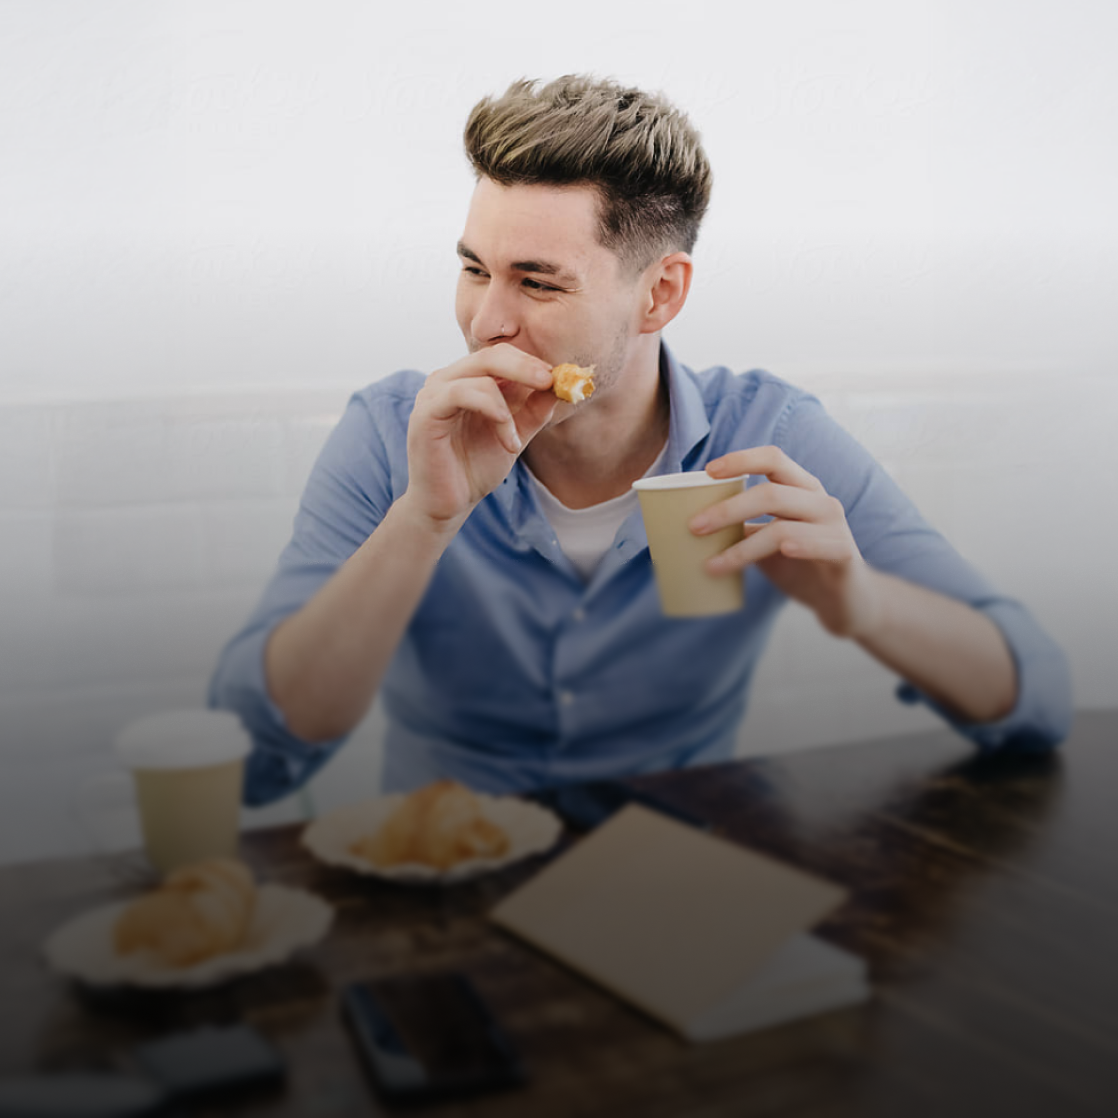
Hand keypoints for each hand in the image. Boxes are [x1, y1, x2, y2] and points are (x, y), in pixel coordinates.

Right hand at [402, 344, 556, 531]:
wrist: (449, 504)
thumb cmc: (475, 468)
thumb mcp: (514, 435)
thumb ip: (533, 411)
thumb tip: (559, 387)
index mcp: (468, 380)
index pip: (502, 356)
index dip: (531, 362)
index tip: (559, 377)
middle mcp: (448, 379)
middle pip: (492, 355)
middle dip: (526, 367)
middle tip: (550, 381)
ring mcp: (433, 393)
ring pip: (480, 372)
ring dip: (507, 404)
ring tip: (516, 440)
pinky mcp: (425, 412)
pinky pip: (460, 393)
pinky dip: (491, 409)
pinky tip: (506, 438)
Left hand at [689, 446, 883, 638]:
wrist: (844, 600)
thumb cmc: (800, 565)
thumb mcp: (766, 542)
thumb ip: (741, 528)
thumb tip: (691, 523)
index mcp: (801, 489)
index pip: (773, 458)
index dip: (741, 459)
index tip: (708, 471)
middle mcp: (820, 500)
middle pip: (771, 492)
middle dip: (728, 509)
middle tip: (694, 527)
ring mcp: (834, 526)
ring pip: (783, 527)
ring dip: (741, 548)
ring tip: (711, 565)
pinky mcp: (844, 553)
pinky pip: (818, 545)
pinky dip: (798, 546)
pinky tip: (782, 552)